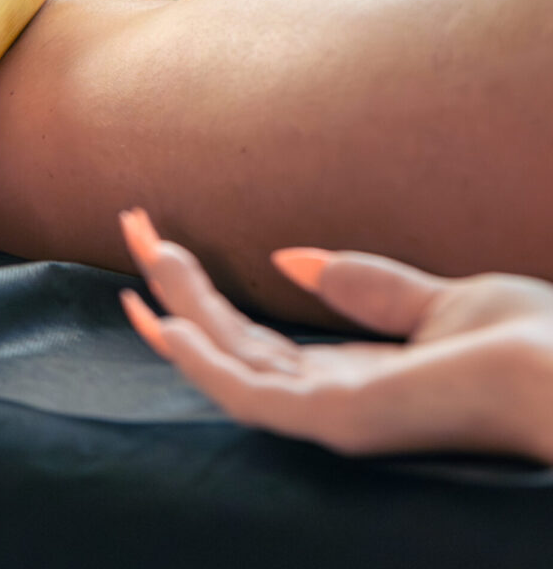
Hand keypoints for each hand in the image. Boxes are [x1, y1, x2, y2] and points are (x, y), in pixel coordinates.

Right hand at [119, 208, 552, 461]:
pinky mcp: (340, 418)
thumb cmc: (532, 347)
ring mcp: (334, 415)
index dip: (206, 292)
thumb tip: (289, 260)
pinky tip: (167, 325)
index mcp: (356, 377)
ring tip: (138, 258)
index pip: (257, 339)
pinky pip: (251, 394)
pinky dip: (202, 362)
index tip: (166, 242)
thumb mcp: (439, 301)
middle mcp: (334, 401)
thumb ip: (366, 287)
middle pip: (230, 343)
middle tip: (132, 225)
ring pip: (229, 362)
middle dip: (177, 289)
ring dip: (178, 312)